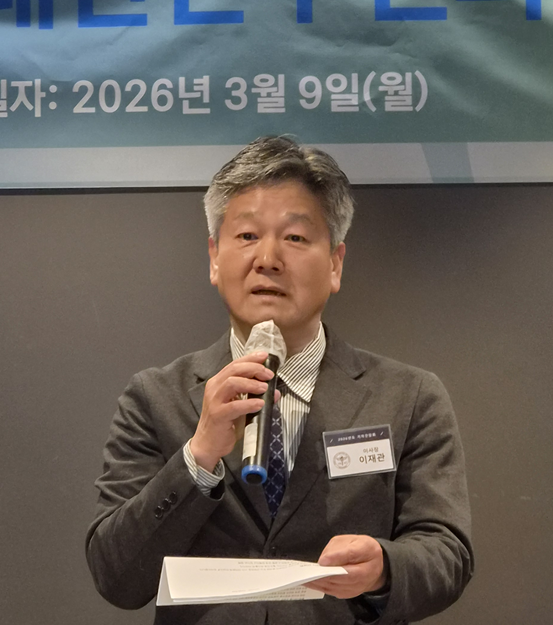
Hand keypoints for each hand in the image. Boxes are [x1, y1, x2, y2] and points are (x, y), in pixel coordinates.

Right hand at [190, 352, 278, 471]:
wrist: (207, 444)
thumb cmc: (224, 424)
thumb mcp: (241, 407)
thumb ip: (256, 397)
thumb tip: (275, 392)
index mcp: (218, 383)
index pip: (235, 364)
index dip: (250, 358)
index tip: (265, 356)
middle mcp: (214, 388)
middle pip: (234, 370)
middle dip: (253, 369)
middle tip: (268, 374)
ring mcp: (214, 401)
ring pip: (232, 383)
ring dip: (251, 383)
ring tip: (264, 387)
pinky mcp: (217, 415)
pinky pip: (234, 406)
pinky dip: (249, 403)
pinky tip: (260, 404)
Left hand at [304, 535, 386, 598]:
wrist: (375, 564)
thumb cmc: (362, 548)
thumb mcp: (353, 539)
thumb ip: (339, 548)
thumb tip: (324, 560)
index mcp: (369, 551)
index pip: (352, 555)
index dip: (336, 558)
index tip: (322, 561)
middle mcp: (367, 572)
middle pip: (344, 576)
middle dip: (324, 575)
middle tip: (308, 572)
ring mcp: (360, 586)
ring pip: (338, 586)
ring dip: (320, 583)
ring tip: (304, 578)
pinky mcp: (351, 593)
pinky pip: (335, 591)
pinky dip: (322, 587)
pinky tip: (310, 582)